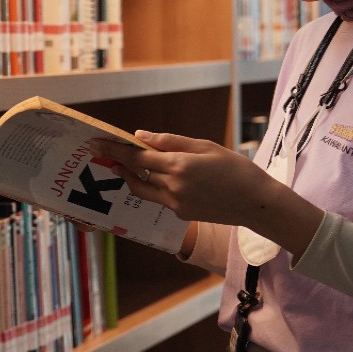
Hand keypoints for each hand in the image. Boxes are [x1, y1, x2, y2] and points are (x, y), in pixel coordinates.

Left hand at [86, 131, 324, 256]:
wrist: (256, 203)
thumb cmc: (235, 169)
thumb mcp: (205, 146)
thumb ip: (170, 142)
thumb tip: (141, 137)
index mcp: (179, 166)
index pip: (137, 157)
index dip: (114, 149)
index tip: (95, 143)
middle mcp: (173, 187)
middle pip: (136, 173)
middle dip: (117, 161)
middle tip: (100, 150)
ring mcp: (176, 204)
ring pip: (144, 188)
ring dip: (132, 176)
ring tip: (121, 164)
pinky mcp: (181, 214)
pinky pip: (160, 197)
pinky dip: (154, 185)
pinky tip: (157, 175)